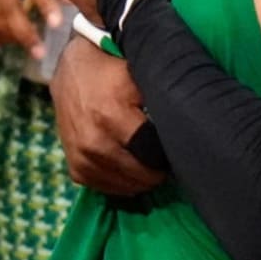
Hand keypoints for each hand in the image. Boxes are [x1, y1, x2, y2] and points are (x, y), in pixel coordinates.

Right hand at [51, 35, 166, 194]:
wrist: (72, 73)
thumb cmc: (111, 73)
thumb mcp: (139, 76)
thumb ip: (160, 98)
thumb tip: (189, 118)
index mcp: (112, 116)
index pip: (149, 150)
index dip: (167, 156)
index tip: (178, 154)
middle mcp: (93, 141)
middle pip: (137, 173)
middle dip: (157, 173)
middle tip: (170, 167)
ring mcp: (80, 157)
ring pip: (121, 184)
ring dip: (140, 182)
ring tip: (154, 173)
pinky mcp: (73, 166)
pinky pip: (102, 186)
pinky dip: (120, 184)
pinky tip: (133, 176)